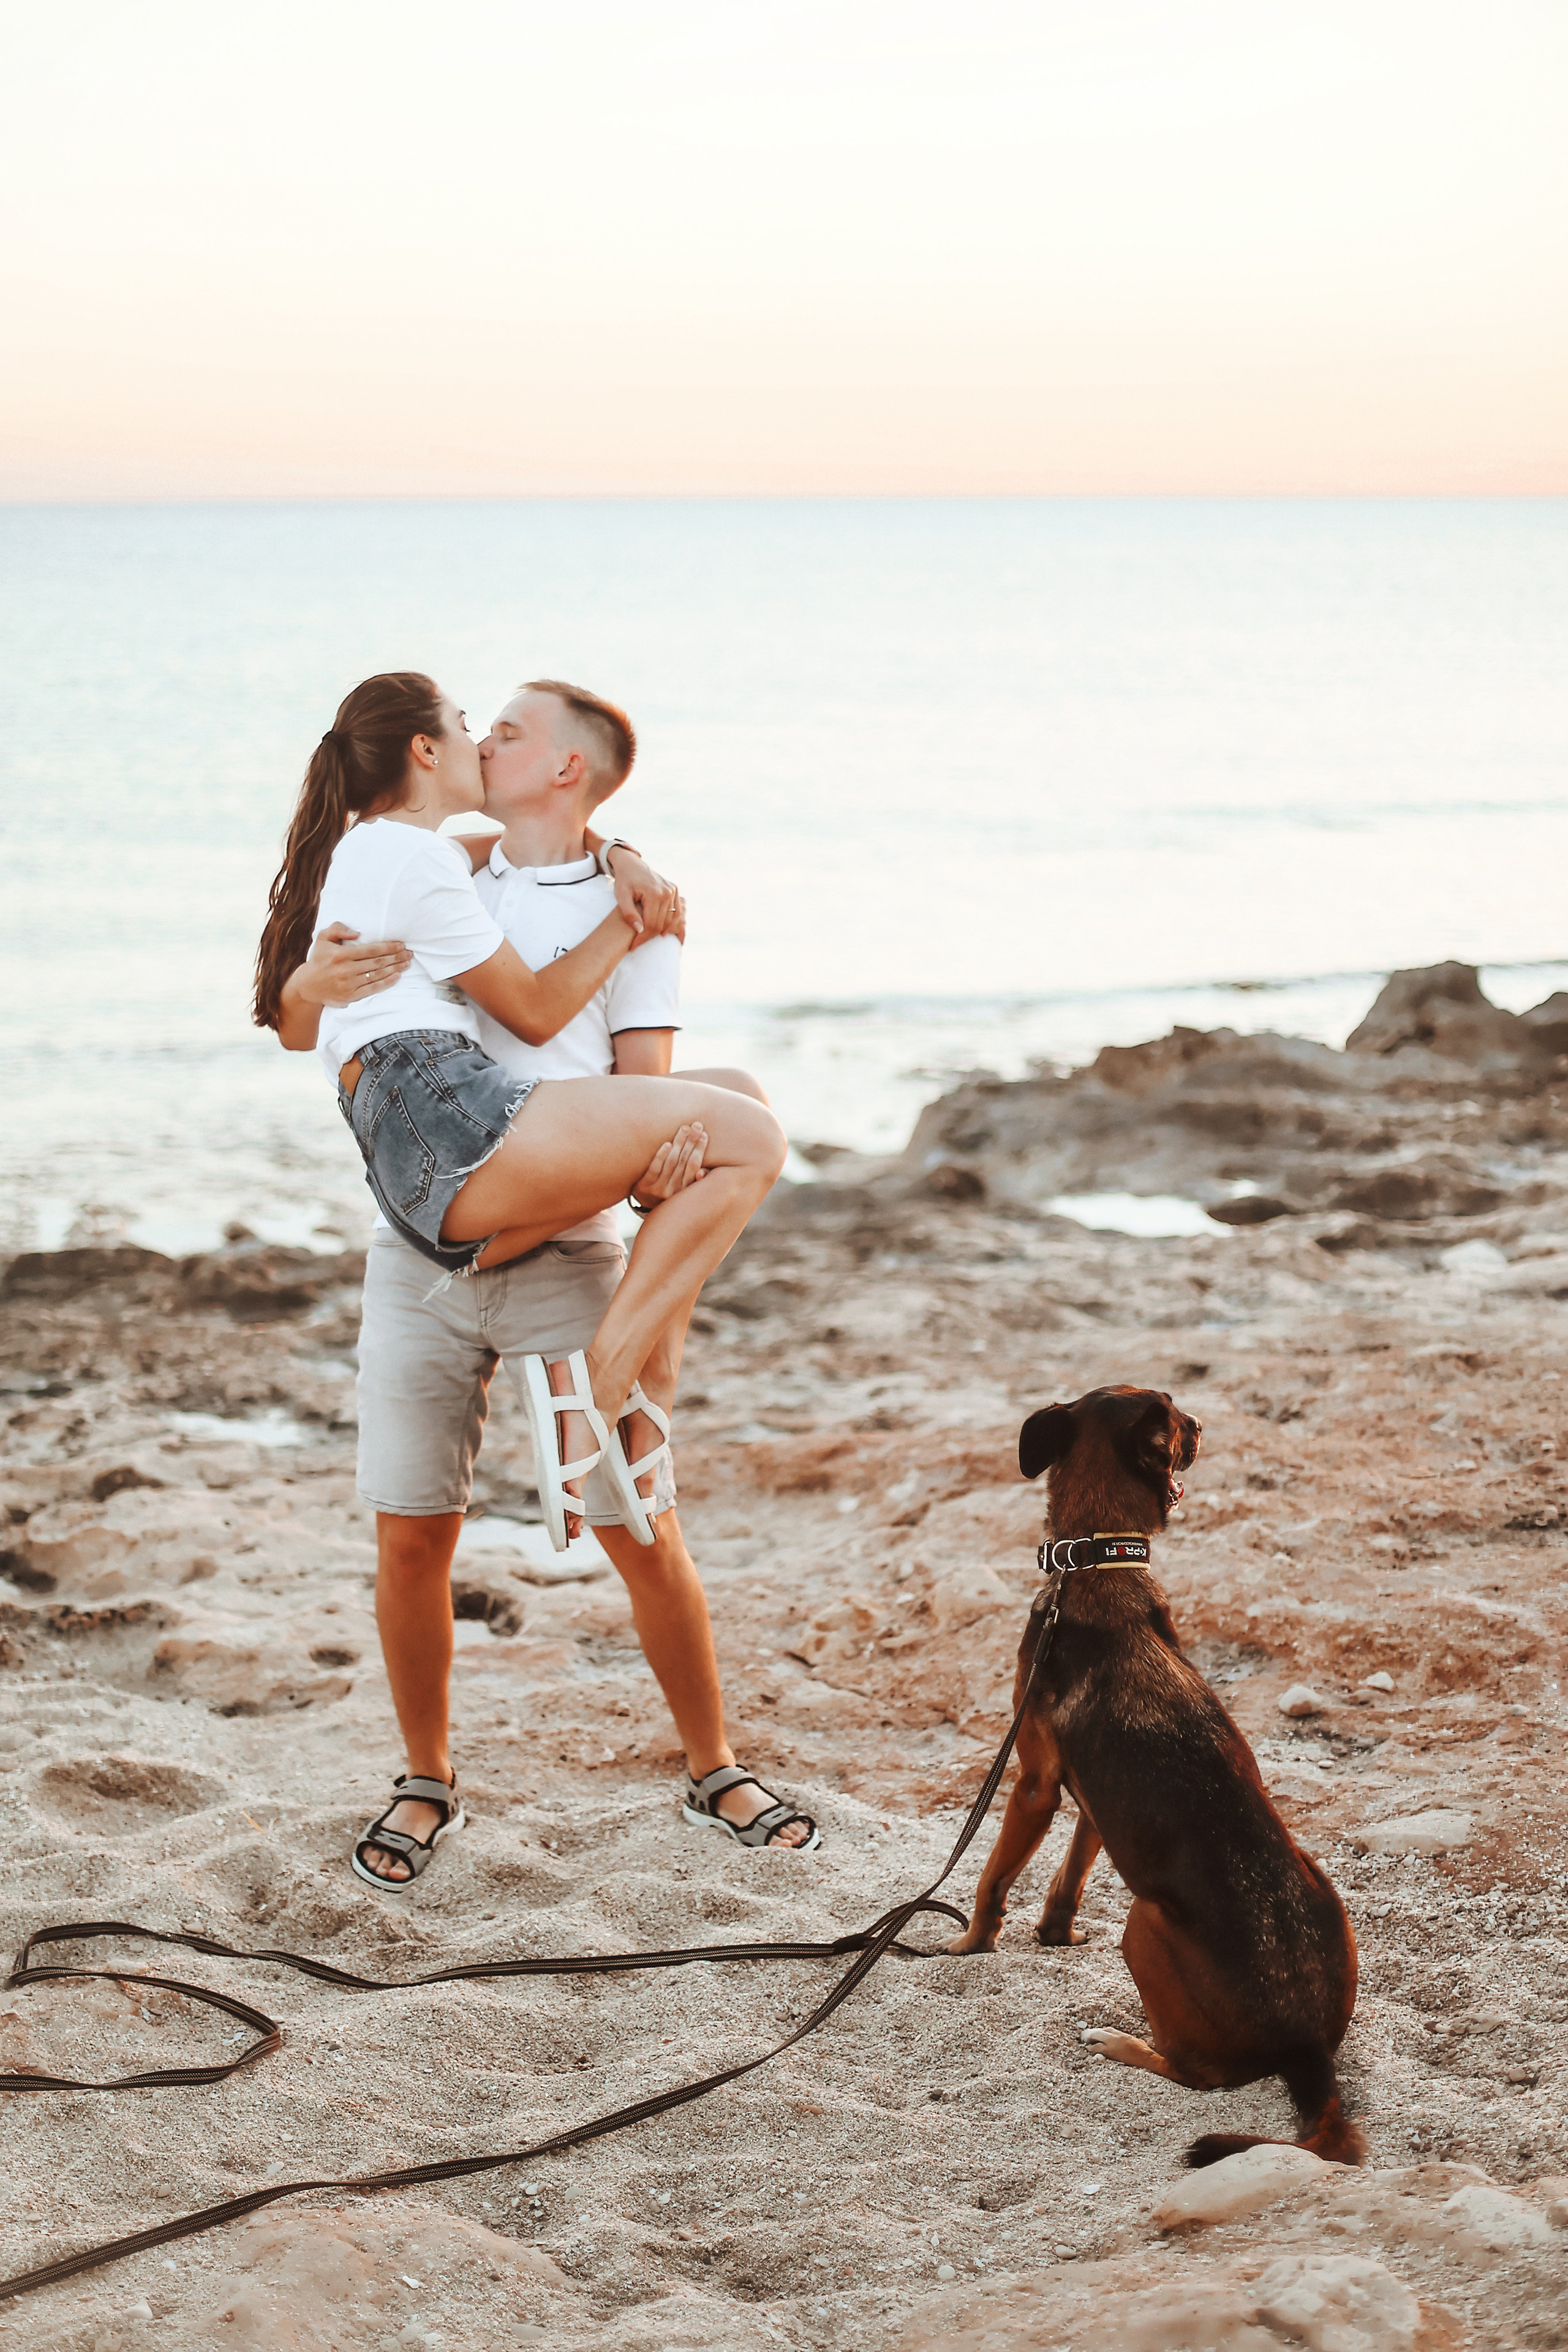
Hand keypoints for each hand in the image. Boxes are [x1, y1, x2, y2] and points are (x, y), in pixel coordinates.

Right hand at [295, 923, 411, 1007]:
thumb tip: (357, 933)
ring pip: (377, 975)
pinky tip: (397, 976)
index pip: (371, 949)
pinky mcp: (351, 996)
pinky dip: (386, 982)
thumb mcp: (323, 938)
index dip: (388, 947)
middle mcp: (346, 969)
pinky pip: (373, 988)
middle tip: (409, 953)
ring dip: (395, 969)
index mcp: (341, 954)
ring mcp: (349, 984)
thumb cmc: (319, 959)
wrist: (307, 985)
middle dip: (396, 957)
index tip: (401, 945)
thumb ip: (338, 929)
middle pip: (377, 962)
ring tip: (407, 963)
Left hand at [608, 849, 685, 943]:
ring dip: (659, 932)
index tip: (632, 947)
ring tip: (647, 940)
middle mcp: (667, 892)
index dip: (641, 938)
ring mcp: (672, 891)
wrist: (631, 864)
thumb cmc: (624, 880)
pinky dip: (671, 924)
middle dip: (649, 937)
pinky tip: (664, 934)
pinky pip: (676, 912)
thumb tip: (640, 930)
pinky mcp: (674, 891)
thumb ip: (628, 913)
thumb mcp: (621, 896)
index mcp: (654, 893)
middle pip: (661, 924)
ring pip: (670, 920)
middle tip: (637, 945)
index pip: (651, 923)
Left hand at [629, 1123, 707, 1207]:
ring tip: (685, 1128)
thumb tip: (702, 1172)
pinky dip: (662, 1156)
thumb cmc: (669, 1188)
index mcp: (685, 1189)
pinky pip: (654, 1169)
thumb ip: (695, 1179)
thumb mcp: (683, 1188)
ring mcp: (658, 1189)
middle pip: (684, 1161)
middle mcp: (673, 1191)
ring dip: (679, 1143)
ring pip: (671, 1162)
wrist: (644, 1201)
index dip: (700, 1150)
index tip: (704, 1134)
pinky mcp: (644, 1186)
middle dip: (692, 1142)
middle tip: (697, 1125)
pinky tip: (668, 1144)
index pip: (695, 1166)